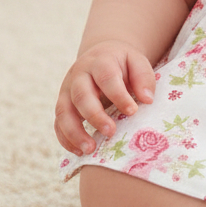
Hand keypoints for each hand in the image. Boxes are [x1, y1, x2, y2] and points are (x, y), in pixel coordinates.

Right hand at [54, 41, 156, 156]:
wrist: (101, 55)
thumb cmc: (122, 63)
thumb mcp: (137, 62)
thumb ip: (144, 78)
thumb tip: (147, 100)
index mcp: (100, 62)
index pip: (106, 78)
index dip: (119, 96)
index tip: (132, 111)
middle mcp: (79, 75)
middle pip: (81, 96)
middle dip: (95, 116)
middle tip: (111, 132)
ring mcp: (66, 90)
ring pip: (63, 111)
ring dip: (74, 132)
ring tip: (90, 149)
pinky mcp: (62, 104)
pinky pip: (58, 123)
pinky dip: (65, 138)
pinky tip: (79, 151)